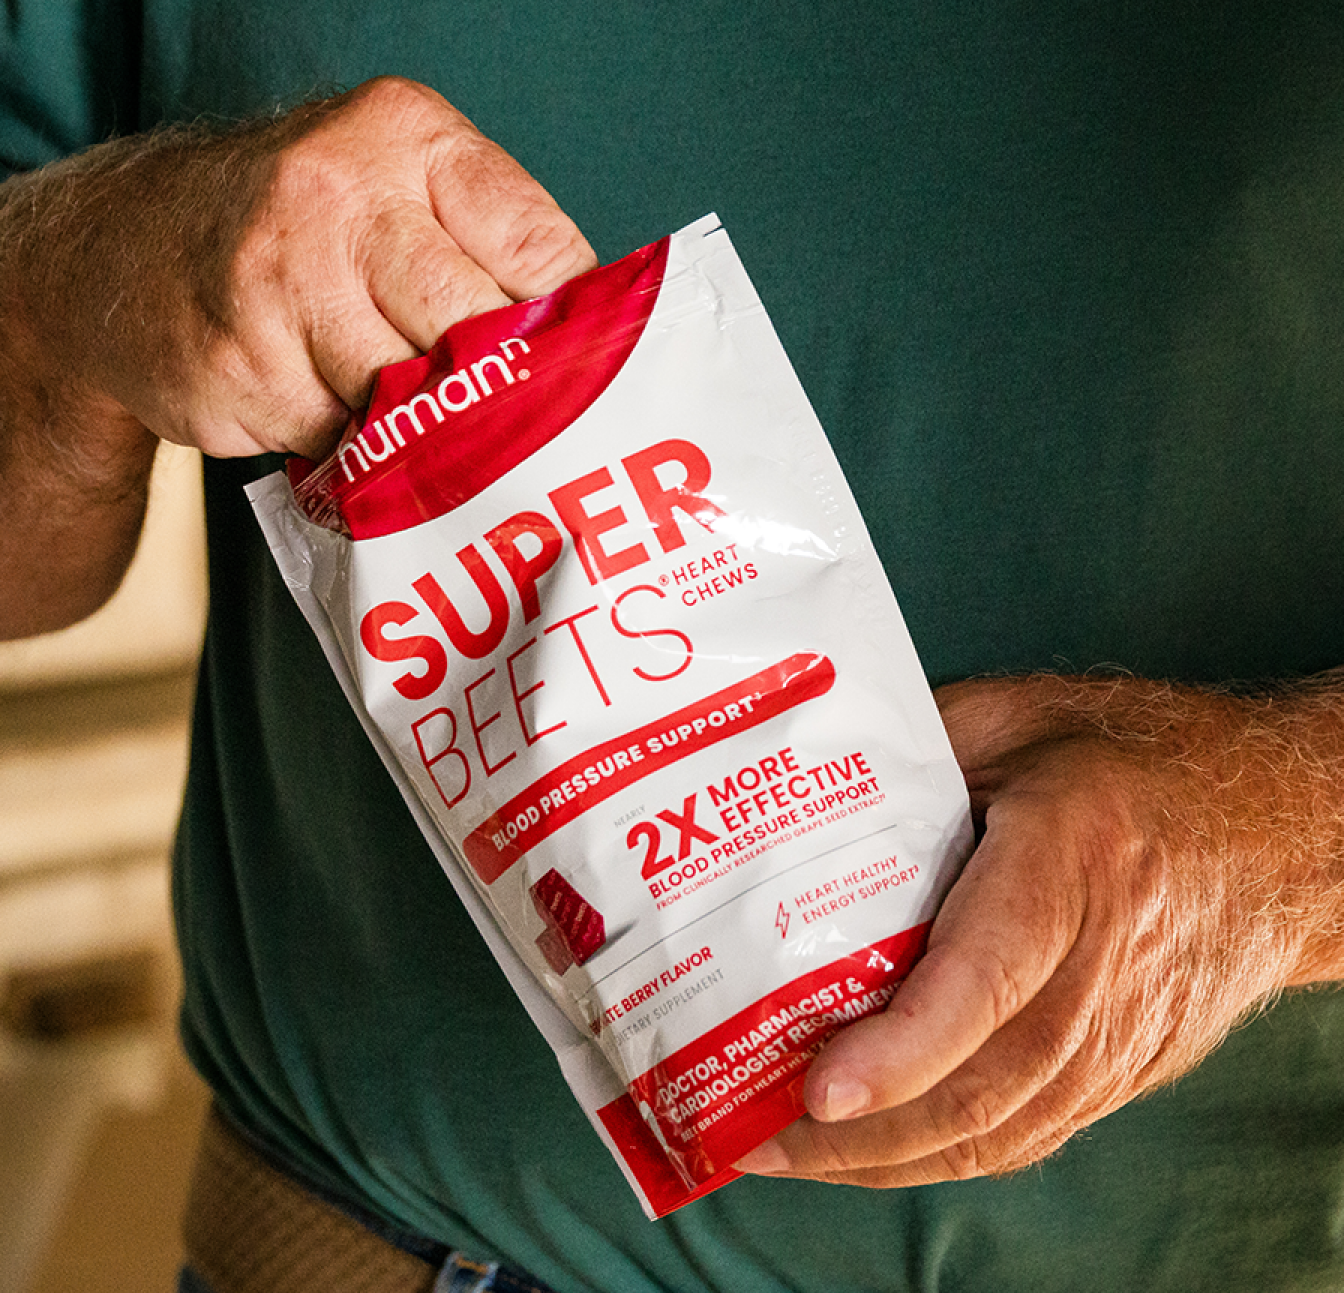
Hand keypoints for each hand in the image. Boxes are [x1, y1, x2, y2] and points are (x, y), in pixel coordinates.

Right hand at [15, 75, 595, 460]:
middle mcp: (342, 193)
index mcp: (409, 138)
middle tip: (498, 413)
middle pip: (476, 330)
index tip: (576, 368)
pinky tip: (329, 410)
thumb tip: (588, 338)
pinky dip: (351, 445)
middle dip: (491, 385)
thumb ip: (486, 243)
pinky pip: (342, 438)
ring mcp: (282, 279)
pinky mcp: (241, 362)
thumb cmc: (300, 229)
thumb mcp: (397, 188)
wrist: (127, 251)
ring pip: (410, 398)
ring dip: (416, 422)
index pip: (539, 248)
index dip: (568, 326)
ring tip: (401, 407)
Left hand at [736, 673, 1343, 1185]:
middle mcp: (1103, 967)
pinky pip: (1028, 1134)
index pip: (991, 977)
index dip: (905, 1046)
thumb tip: (800, 782)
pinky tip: (873, 1151)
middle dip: (859, 1132)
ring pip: (1000, 1129)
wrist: (1278, 827)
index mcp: (1075, 860)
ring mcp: (1121, 1034)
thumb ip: (913, 747)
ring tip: (785, 1153)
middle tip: (750, 1134)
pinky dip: (941, 1157)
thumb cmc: (1134, 755)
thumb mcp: (1017, 717)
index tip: (821, 1086)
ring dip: (885, 1159)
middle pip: (982, 1084)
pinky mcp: (1123, 1069)